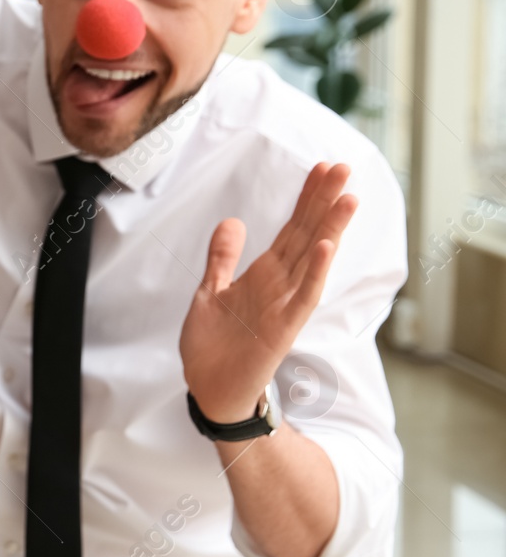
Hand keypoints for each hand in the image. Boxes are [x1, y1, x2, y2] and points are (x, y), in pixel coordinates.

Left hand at [180, 162, 358, 424]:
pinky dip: (314, 272)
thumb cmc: (213, 345)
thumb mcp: (210, 291)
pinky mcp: (282, 329)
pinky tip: (324, 246)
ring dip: (329, 229)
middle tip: (344, 166)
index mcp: (263, 275)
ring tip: (347, 197)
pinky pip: (302, 297)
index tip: (321, 167)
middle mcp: (279, 286)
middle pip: (306, 235)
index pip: (291, 229)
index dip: (306, 199)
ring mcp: (284, 306)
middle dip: (323, 202)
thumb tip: (233, 221)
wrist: (209, 390)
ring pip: (312, 260)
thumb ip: (223, 258)